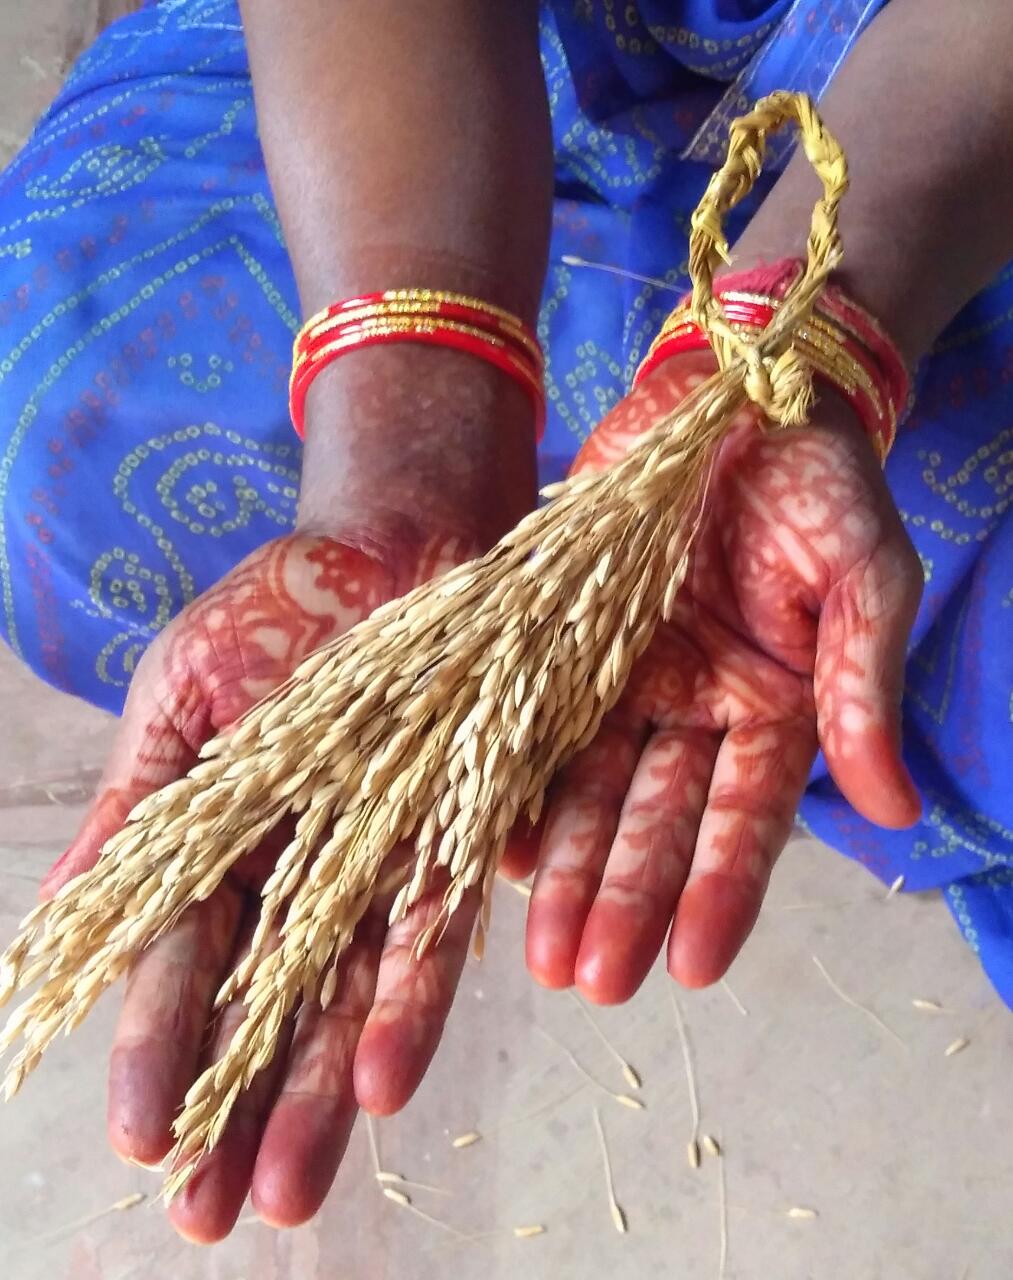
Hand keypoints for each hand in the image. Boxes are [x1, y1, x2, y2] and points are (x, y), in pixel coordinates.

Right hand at [44, 523, 530, 1240]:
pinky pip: (431, 928)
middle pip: (265, 1008)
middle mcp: (305, 874)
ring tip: (289, 1191)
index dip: (161, 1052)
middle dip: (238, 1109)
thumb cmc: (274, 613)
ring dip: (315, 1091)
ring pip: (345, 994)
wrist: (391, 545)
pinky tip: (378, 1079)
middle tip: (211, 1219)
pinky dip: (405, 1001)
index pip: (184, 968)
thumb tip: (54, 933)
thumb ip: (137, 816)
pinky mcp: (456, 837)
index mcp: (226, 845)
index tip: (140, 1142)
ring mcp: (380, 861)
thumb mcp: (181, 702)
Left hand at [521, 352, 923, 1002]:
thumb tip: (892, 810)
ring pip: (585, 787)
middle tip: (589, 979)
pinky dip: (512, 777)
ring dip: (565, 865)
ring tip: (538, 950)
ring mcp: (620, 678)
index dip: (718, 891)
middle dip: (623, 899)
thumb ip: (863, 687)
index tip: (692, 967)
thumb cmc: (820, 480)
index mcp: (768, 709)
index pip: (742, 818)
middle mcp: (689, 709)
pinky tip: (489, 841)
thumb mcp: (864, 575)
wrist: (734, 391)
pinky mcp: (558, 637)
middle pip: (651, 820)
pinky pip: (529, 717)